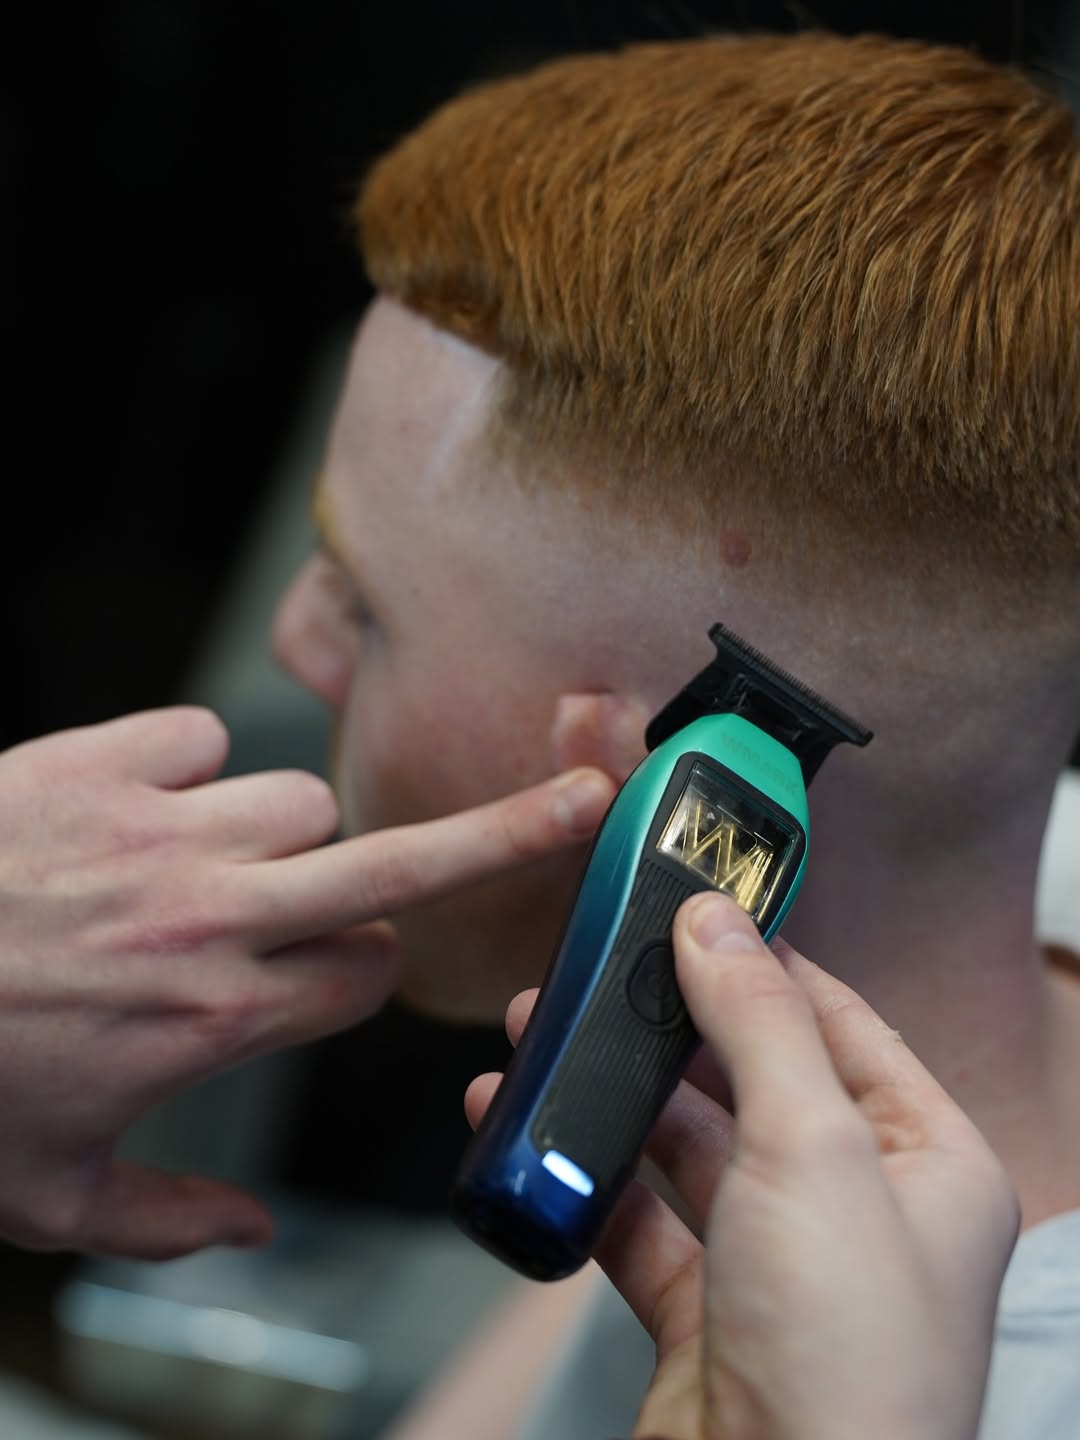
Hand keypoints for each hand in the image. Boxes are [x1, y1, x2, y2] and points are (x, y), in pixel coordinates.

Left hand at [0, 707, 612, 1259]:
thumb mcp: (51, 1195)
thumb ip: (169, 1223)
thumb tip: (254, 1239)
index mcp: (219, 1019)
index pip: (369, 975)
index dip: (355, 978)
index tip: (330, 976)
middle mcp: (216, 919)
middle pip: (408, 865)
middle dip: (513, 834)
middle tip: (585, 798)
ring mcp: (163, 833)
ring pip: (299, 803)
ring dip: (275, 833)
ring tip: (200, 863)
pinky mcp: (101, 764)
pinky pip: (203, 738)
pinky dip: (185, 767)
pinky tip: (139, 808)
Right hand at [469, 893, 1018, 1439]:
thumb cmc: (847, 1362)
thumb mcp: (811, 1148)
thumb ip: (759, 1025)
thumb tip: (716, 922)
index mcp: (928, 1164)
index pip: (845, 1027)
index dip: (770, 966)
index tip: (698, 914)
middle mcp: (859, 1213)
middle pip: (755, 1082)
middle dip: (672, 1026)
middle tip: (600, 972)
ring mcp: (778, 1268)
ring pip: (688, 1150)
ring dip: (617, 1096)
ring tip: (545, 1036)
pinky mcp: (704, 1320)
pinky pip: (636, 1224)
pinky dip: (583, 1178)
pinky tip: (530, 1133)